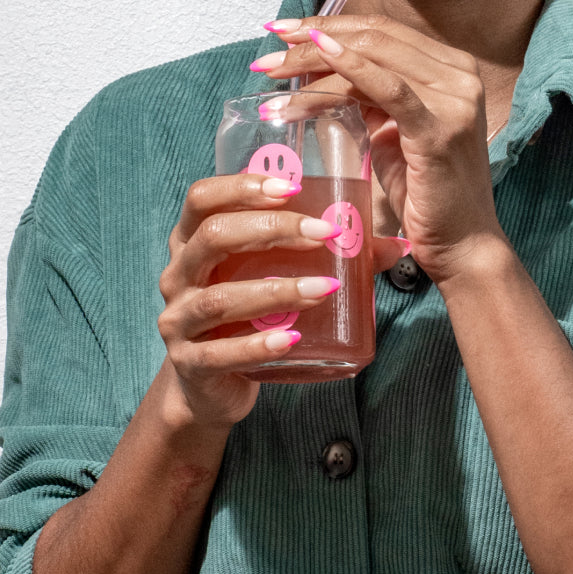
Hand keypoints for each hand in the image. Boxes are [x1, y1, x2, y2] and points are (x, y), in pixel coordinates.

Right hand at [157, 174, 346, 427]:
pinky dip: (258, 345)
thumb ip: (327, 257)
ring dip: (275, 291)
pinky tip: (291, 339)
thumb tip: (394, 247)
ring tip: (324, 289)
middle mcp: (177, 275)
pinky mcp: (190, 364)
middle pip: (212, 237)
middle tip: (323, 235)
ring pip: (219, 298)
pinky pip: (219, 353)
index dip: (242, 187)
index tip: (291, 188)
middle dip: (272, 231)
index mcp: (191, 241)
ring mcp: (178, 321)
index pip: (203, 198)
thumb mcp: (272, 276)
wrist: (211, 386)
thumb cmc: (246, 315)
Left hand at [253, 16, 507, 285]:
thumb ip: (372, 98)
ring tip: (272, 76)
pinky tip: (317, 59)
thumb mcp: (396, 132)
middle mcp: (460, 74)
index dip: (331, 26)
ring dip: (314, 62)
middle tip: (267, 56)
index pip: (383, 32)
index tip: (284, 33)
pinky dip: (350, 67)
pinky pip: (388, 88)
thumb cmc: (426, 193)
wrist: (463, 246)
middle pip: (375, 37)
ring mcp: (455, 98)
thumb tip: (321, 73)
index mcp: (452, 68)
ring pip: (374, 57)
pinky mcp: (440, 127)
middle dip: (313, 40)